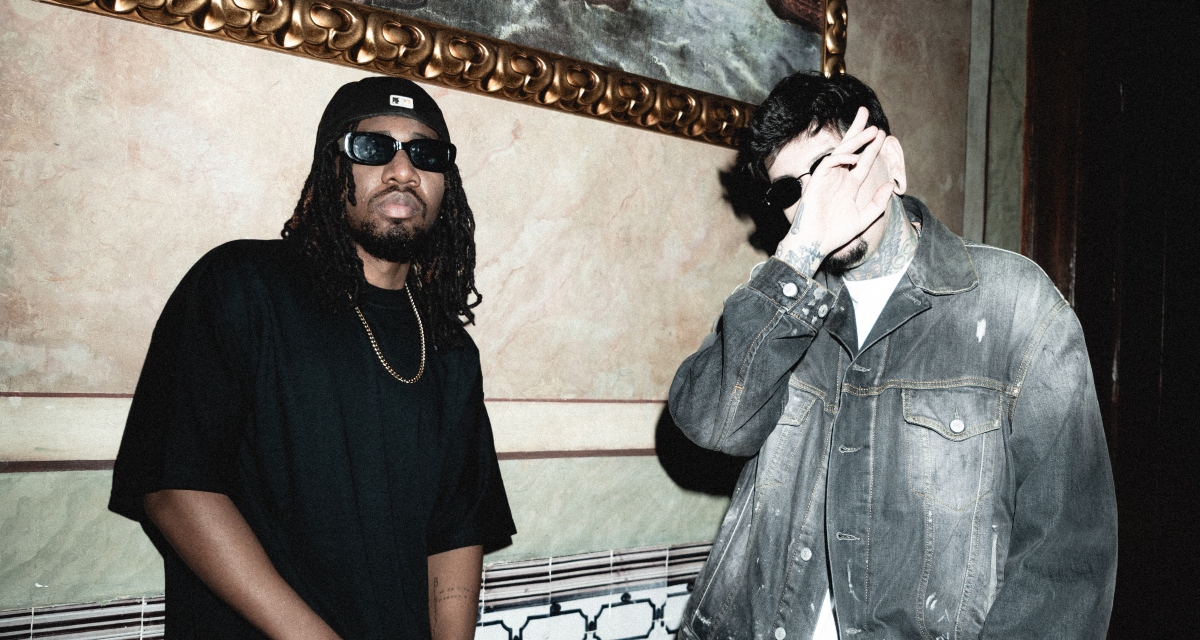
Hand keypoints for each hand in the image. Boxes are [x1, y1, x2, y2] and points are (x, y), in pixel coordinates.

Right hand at [774, 107, 896, 274]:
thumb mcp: (864, 218)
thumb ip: (878, 203)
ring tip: (871, 129)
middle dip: (859, 132)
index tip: (883, 134)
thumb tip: (891, 185)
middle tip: (868, 116)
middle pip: (850, 149)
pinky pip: (830, 163)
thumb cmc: (836, 233)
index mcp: (850, 186)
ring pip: (842, 152)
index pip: (863, 162)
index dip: (872, 148)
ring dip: (855, 140)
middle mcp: (839, 178)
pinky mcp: (817, 181)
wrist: (815, 244)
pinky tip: (856, 158)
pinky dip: (843, 158)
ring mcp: (828, 178)